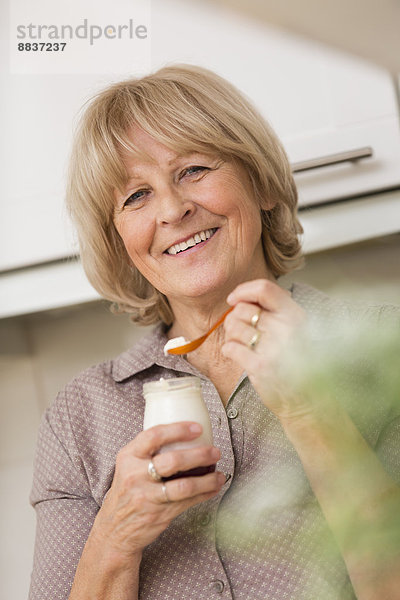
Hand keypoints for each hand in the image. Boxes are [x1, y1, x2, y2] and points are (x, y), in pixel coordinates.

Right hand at [91, 422, 223, 563]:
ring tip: (219, 474)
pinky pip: (187, 502)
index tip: (197, 428)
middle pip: (173, 461)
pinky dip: (205, 494)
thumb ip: (148, 450)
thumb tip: (183, 432)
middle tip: (215, 451)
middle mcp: (136, 475)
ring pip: (184, 486)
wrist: (114, 529)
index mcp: (129, 456)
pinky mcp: (158, 514)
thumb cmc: (127, 491)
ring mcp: (147, 496)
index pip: (153, 436)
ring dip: (207, 480)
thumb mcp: (128, 465)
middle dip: (200, 455)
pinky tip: (213, 488)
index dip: (178, 430)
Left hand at [222, 279, 307, 419]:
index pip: (264, 289)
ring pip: (233, 326)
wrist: (306, 401)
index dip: (243, 291)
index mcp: (296, 316)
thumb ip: (275, 311)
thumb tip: (242, 297)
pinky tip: (237, 355)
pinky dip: (229, 349)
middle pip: (242, 309)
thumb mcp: (296, 329)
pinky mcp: (261, 367)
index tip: (233, 299)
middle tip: (239, 330)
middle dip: (233, 318)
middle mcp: (286, 329)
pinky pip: (230, 347)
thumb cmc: (296, 363)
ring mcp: (273, 348)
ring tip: (241, 344)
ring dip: (231, 334)